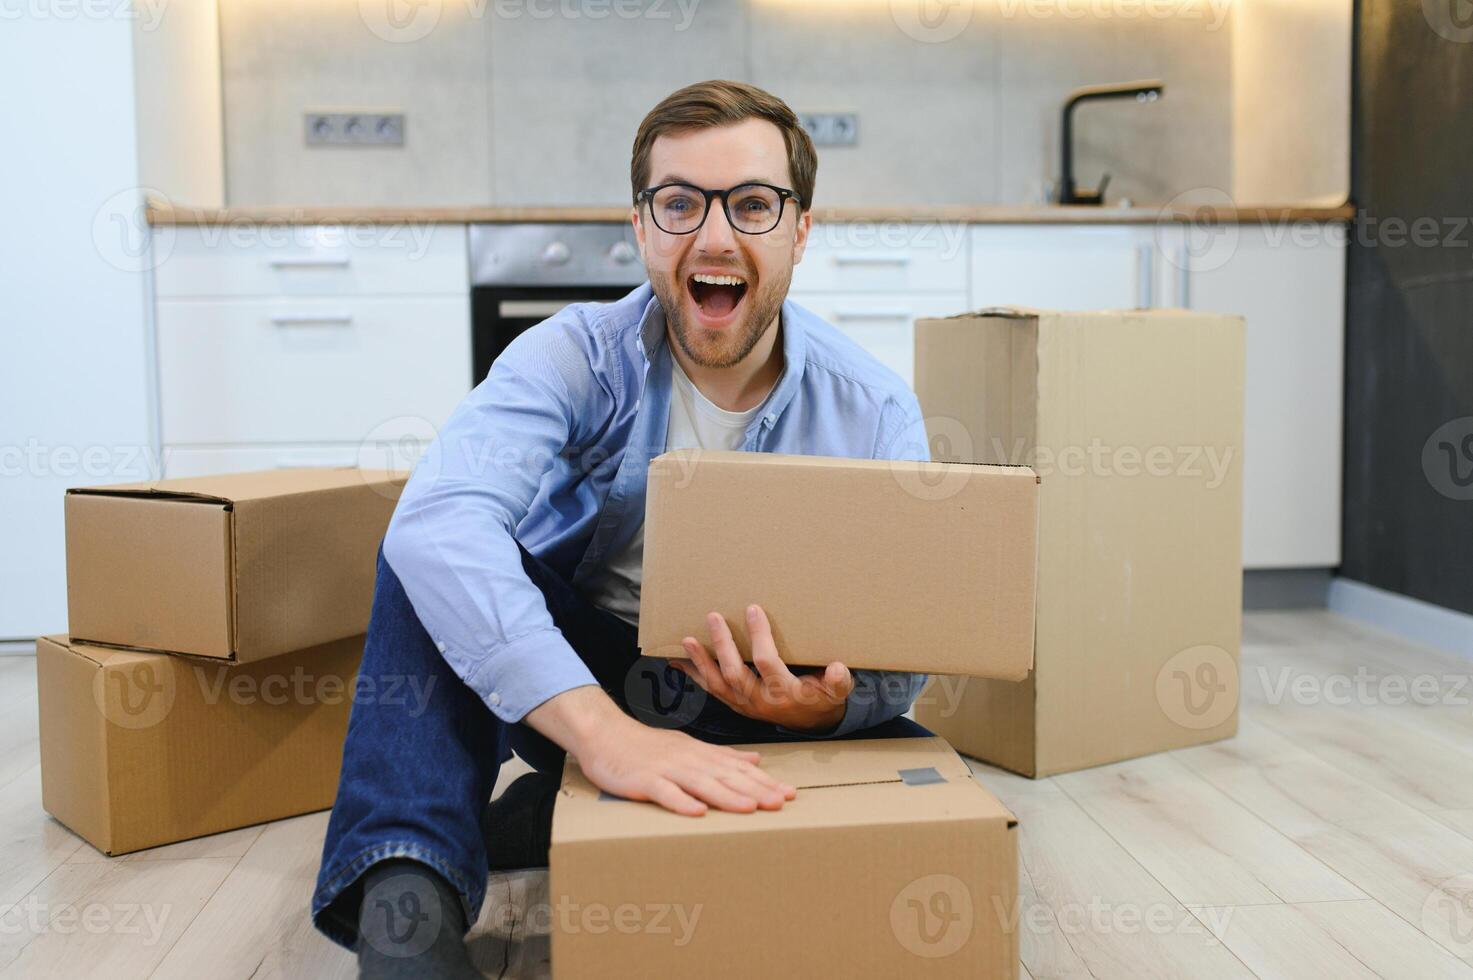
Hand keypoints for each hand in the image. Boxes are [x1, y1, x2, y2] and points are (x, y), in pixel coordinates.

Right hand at [524, 686, 795, 816]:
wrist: (604, 735)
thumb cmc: (647, 746)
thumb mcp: (689, 747)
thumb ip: (723, 756)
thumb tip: (757, 762)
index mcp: (700, 754)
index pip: (738, 770)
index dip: (764, 782)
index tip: (789, 794)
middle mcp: (688, 760)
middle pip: (726, 776)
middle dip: (755, 790)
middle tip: (782, 802)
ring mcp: (665, 769)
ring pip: (701, 783)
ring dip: (727, 796)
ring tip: (751, 808)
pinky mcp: (643, 780)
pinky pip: (664, 792)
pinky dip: (680, 802)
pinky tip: (697, 813)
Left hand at [671, 604, 853, 732]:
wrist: (811, 723)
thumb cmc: (823, 698)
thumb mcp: (837, 691)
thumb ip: (839, 681)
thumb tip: (837, 668)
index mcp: (786, 693)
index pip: (767, 662)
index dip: (759, 636)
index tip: (753, 609)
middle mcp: (761, 702)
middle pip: (735, 673)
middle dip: (722, 645)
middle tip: (714, 617)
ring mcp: (745, 705)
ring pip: (718, 685)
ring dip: (701, 662)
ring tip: (687, 640)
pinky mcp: (736, 705)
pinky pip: (713, 690)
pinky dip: (696, 675)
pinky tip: (678, 662)